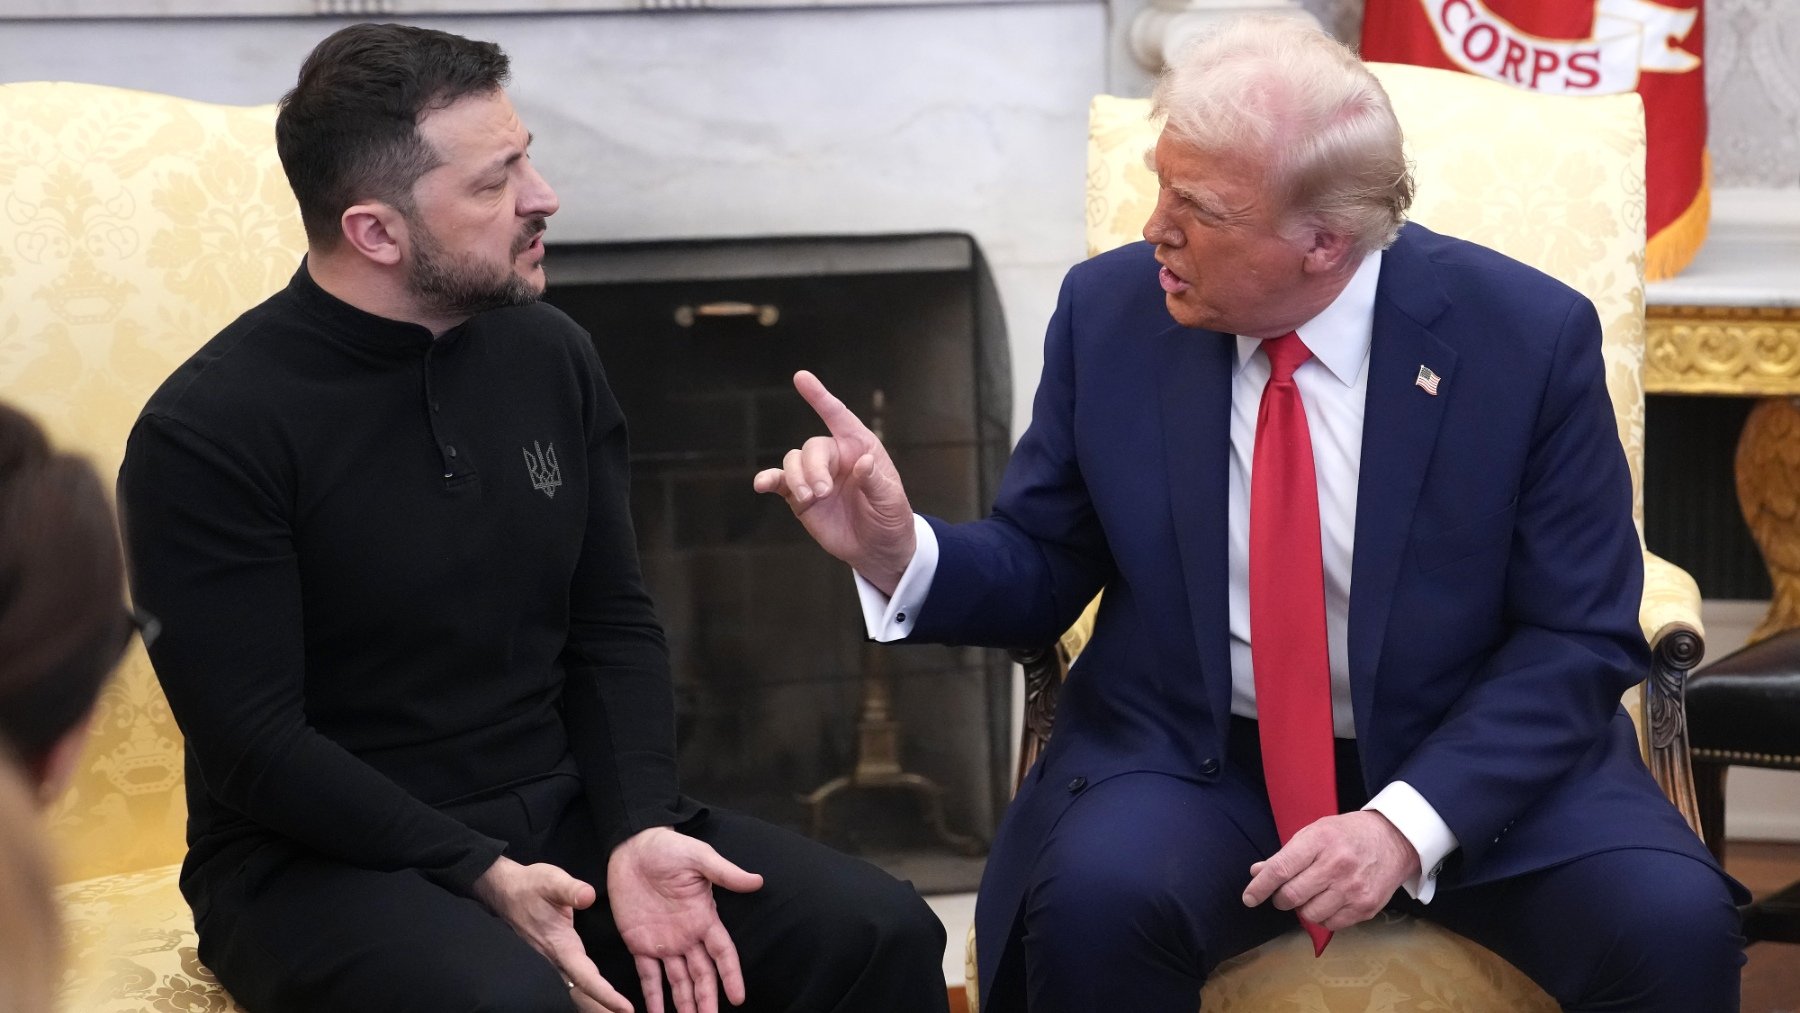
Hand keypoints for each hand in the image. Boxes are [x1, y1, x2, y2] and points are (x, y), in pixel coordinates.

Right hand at [472, 856, 633, 1012]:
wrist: (504, 891)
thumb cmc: (530, 886)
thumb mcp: (552, 880)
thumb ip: (571, 889)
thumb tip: (588, 896)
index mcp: (560, 946)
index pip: (585, 977)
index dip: (605, 995)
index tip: (625, 1008)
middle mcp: (555, 961)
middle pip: (581, 996)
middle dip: (601, 1010)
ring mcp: (550, 963)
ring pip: (574, 994)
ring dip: (593, 1007)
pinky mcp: (549, 961)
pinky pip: (569, 985)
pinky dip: (585, 997)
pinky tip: (595, 1002)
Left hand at [607, 827, 764, 1012]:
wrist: (632, 845)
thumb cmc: (669, 848)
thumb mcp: (699, 857)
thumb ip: (725, 873)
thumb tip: (757, 881)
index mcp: (704, 917)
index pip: (722, 953)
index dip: (731, 975)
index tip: (738, 998)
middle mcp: (687, 935)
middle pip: (702, 975)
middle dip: (707, 999)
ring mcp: (664, 942)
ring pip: (678, 981)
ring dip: (684, 1004)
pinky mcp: (639, 942)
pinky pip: (648, 975)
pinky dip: (652, 996)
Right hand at [751, 370, 915, 594]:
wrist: (878, 550)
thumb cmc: (890, 518)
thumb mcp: (891, 501)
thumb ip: (876, 481)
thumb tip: (863, 462)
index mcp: (860, 448)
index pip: (838, 416)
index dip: (820, 397)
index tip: (801, 377)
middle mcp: (835, 457)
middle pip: (812, 447)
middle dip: (813, 468)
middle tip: (822, 492)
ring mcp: (815, 476)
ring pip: (794, 461)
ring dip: (797, 478)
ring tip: (811, 499)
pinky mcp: (801, 497)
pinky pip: (780, 482)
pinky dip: (768, 480)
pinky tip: (761, 485)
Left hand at [1241, 811, 1419, 931]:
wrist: (1393, 839)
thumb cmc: (1348, 834)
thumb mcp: (1314, 832)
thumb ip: (1286, 855)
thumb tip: (1257, 872)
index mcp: (1319, 841)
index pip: (1280, 869)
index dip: (1260, 886)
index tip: (1249, 898)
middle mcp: (1337, 865)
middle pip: (1292, 896)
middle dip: (1281, 898)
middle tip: (1286, 892)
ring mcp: (1353, 888)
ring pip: (1309, 914)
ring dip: (1303, 908)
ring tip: (1313, 894)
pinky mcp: (1365, 907)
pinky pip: (1330, 924)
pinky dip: (1323, 917)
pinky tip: (1330, 901)